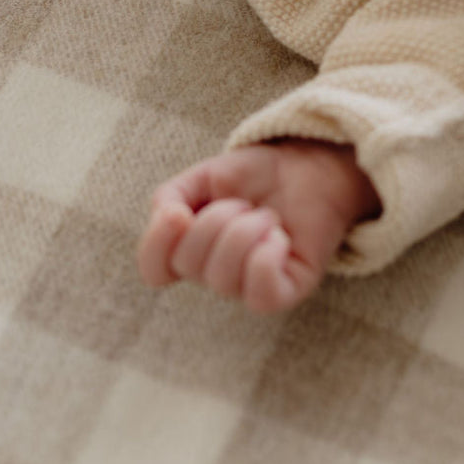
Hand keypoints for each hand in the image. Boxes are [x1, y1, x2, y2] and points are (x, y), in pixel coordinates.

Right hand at [137, 140, 379, 312]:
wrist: (309, 167)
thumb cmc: (257, 176)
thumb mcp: (205, 176)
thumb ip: (171, 196)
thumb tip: (168, 220)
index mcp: (191, 248)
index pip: (155, 270)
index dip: (157, 244)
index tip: (177, 212)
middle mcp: (215, 274)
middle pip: (189, 265)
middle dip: (216, 220)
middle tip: (244, 203)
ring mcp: (249, 287)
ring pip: (223, 278)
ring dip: (245, 231)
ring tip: (267, 216)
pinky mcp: (284, 292)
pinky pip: (261, 295)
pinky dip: (267, 258)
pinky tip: (279, 238)